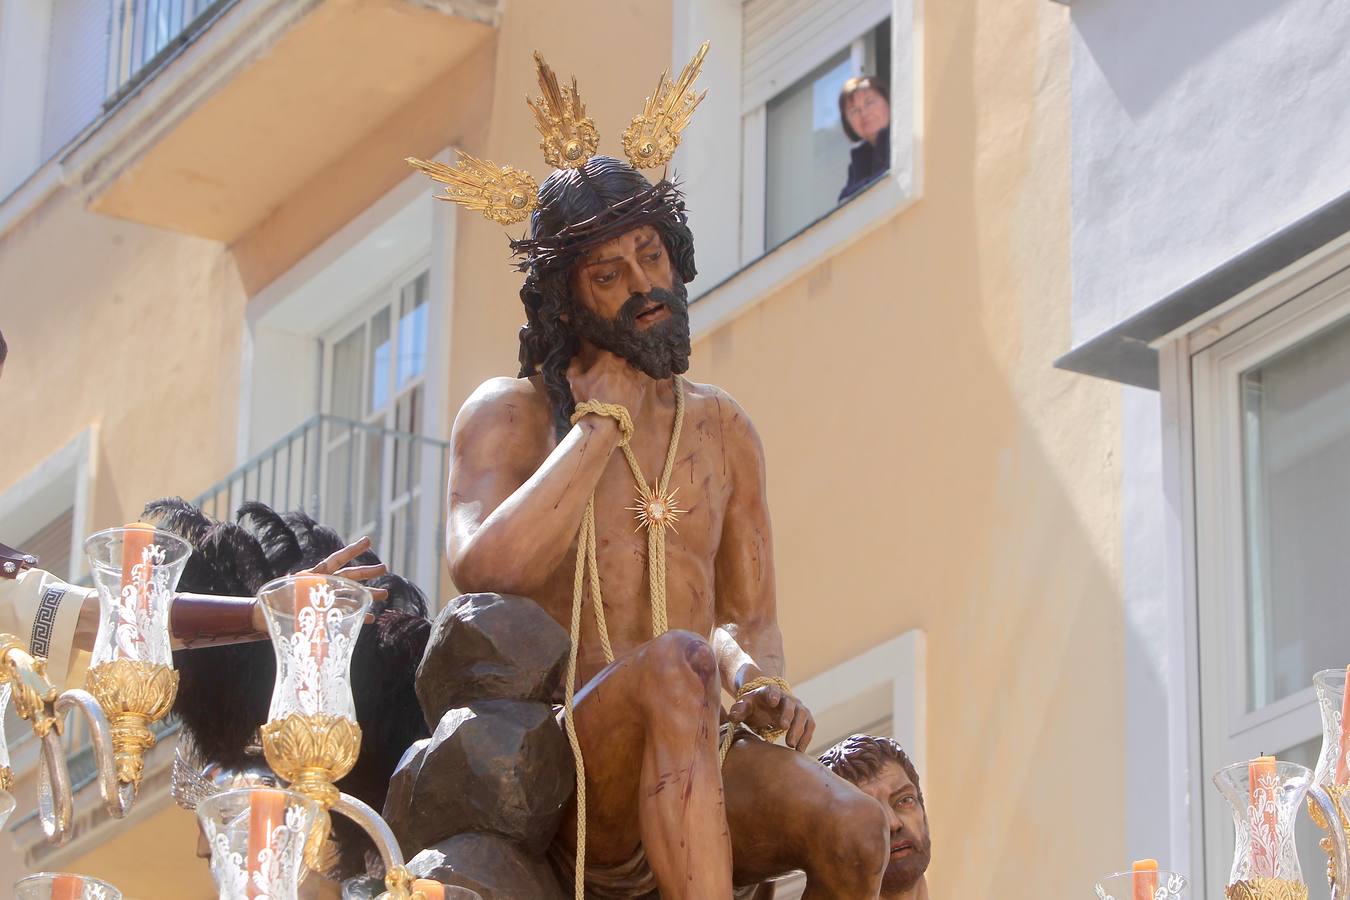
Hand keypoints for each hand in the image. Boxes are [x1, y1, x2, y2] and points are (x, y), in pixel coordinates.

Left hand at [250, 536, 389, 631]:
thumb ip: (296, 588)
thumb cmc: (269, 603)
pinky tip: (370, 618)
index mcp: (313, 576)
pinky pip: (344, 615)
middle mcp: (322, 586)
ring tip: (384, 595)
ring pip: (351, 596)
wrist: (262, 619)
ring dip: (367, 595)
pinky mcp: (323, 615)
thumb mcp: (282, 592)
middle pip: (348, 577)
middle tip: (385, 568)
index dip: (351, 552)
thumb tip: (304, 581)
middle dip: (367, 573)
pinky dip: (357, 616)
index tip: (368, 541)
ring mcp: (325, 600)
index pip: (335, 561)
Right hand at [567, 350, 647, 421]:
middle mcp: (623, 363)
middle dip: (607, 360)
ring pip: (626, 368)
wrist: (607, 422)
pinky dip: (629, 383)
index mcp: (607, 358)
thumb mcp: (575, 383)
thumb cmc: (590, 401)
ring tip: (614, 379)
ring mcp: (634, 375)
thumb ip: (574, 367)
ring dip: (620, 371)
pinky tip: (623, 389)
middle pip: (614, 356)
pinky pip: (634, 381)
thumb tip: (575, 359)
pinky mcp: (640, 388)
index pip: (596, 346)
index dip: (590, 347)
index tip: (586, 347)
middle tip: (602, 367)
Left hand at [728, 680, 815, 751]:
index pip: (772, 689)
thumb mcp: (744, 706)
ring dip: (799, 730)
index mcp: (770, 692)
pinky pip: (810, 726)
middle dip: (788, 715)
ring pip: (803, 715)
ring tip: (791, 745)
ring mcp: (798, 707)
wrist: (766, 705)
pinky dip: (806, 738)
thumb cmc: (754, 706)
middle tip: (783, 728)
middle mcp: (787, 698)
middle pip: (791, 704)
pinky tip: (800, 750)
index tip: (773, 701)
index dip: (773, 694)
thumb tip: (733, 717)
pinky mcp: (805, 717)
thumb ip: (738, 710)